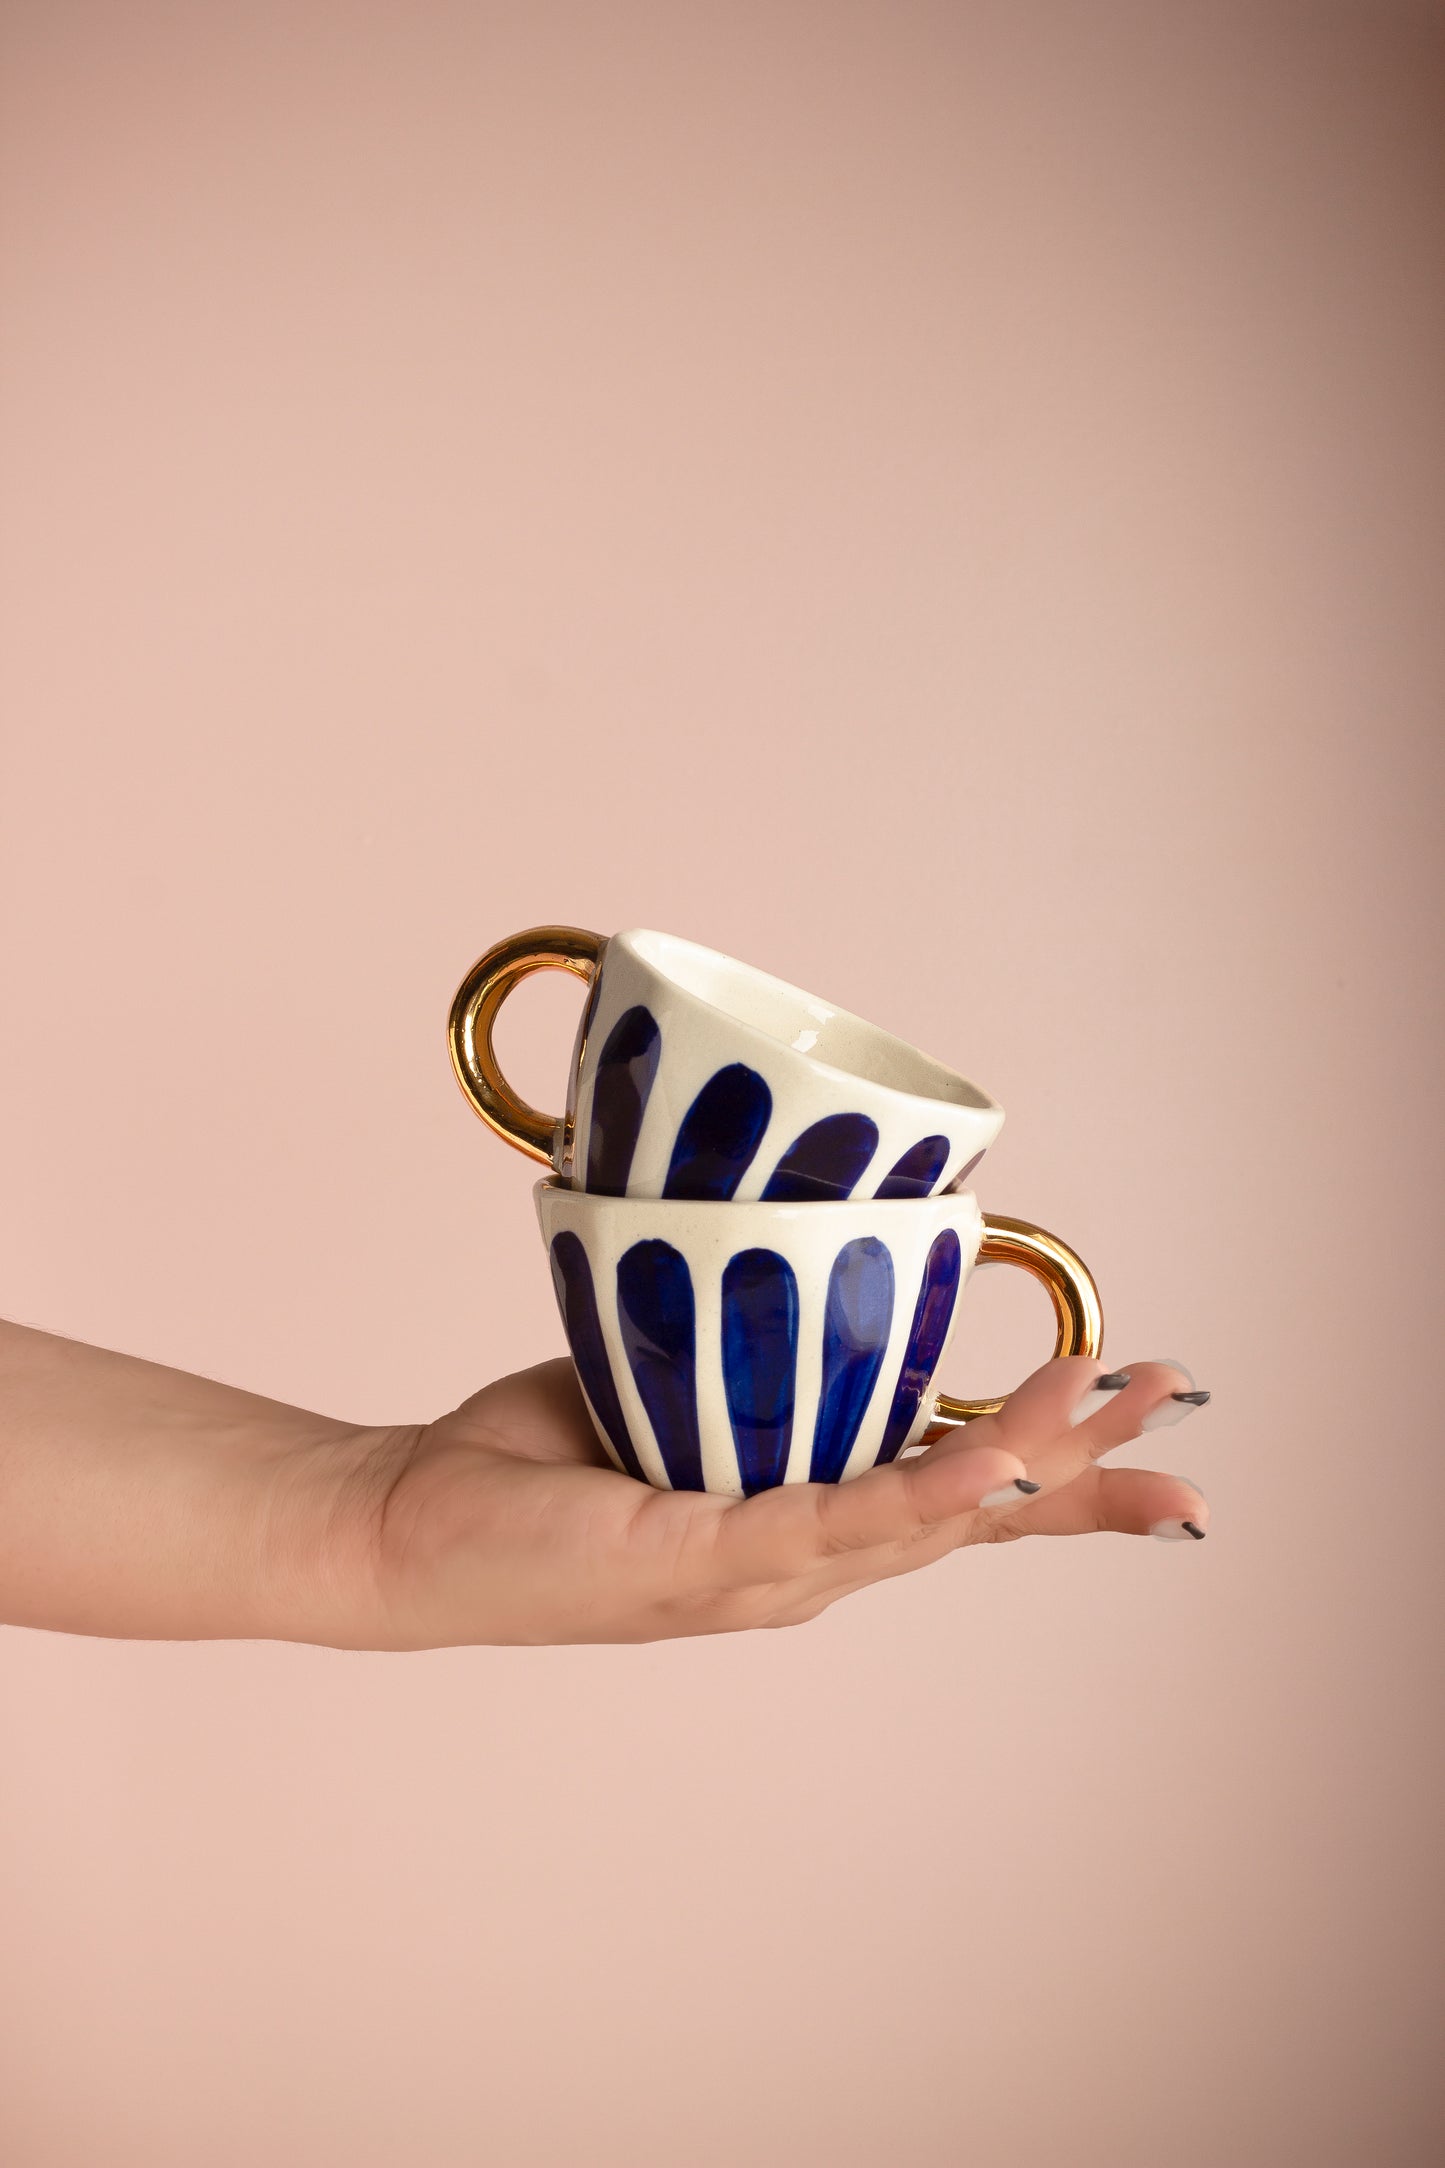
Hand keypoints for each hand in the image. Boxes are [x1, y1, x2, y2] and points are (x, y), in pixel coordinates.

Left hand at [335, 1356, 1210, 1647]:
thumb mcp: (667, 1398)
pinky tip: (991, 1461)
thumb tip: (793, 1269)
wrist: (412, 1526)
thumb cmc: (536, 1468)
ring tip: (1109, 1397)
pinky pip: (834, 1523)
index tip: (1150, 1425)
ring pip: (927, 1516)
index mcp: (803, 1527)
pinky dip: (924, 1492)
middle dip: (1085, 1470)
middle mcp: (801, 1565)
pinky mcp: (702, 1559)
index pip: (955, 1500)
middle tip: (1181, 1421)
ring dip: (1030, 1455)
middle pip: (974, 1517)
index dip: (1058, 1472)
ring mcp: (759, 1572)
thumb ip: (745, 1364)